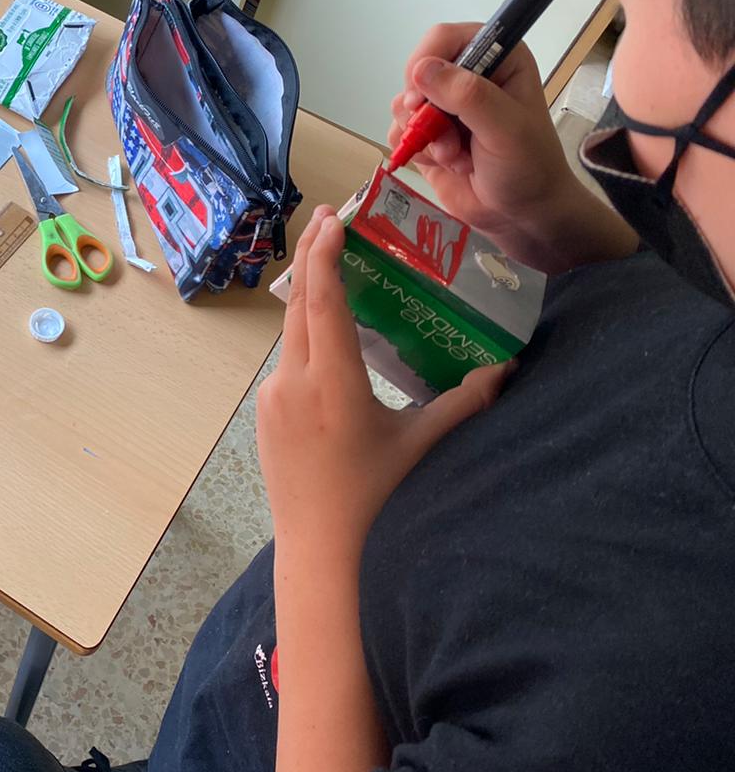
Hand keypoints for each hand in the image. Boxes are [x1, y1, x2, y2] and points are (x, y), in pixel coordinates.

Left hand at [257, 208, 510, 551]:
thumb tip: (505, 367)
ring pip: (290, 331)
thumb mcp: (423, 448)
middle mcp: (293, 383)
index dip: (326, 254)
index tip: (334, 217)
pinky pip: (287, 359)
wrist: (320, 556)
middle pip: (298, 304)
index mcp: (331, 385)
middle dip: (313, 255)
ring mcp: (272, 398)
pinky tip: (326, 326)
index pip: (323, 302)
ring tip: (332, 258)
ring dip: (308, 293)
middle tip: (332, 216)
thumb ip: (465, 404)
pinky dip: (304, 331)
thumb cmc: (377, 503)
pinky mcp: (266, 414)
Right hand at [387, 23, 633, 271]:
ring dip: (422, 132)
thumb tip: (419, 71)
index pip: (445, 37)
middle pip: (417, 70)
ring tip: (454, 154)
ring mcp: (445, 106)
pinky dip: (415, 149)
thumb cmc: (528, 168)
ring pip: (404, 102)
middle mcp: (468, 75)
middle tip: (440, 130)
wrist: (522, 216)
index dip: (427, 61)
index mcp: (497, 58)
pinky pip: (399, 129)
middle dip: (423, 106)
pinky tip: (444, 163)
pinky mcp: (428, 134)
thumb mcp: (506, 129)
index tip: (422, 95)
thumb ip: (467, 96)